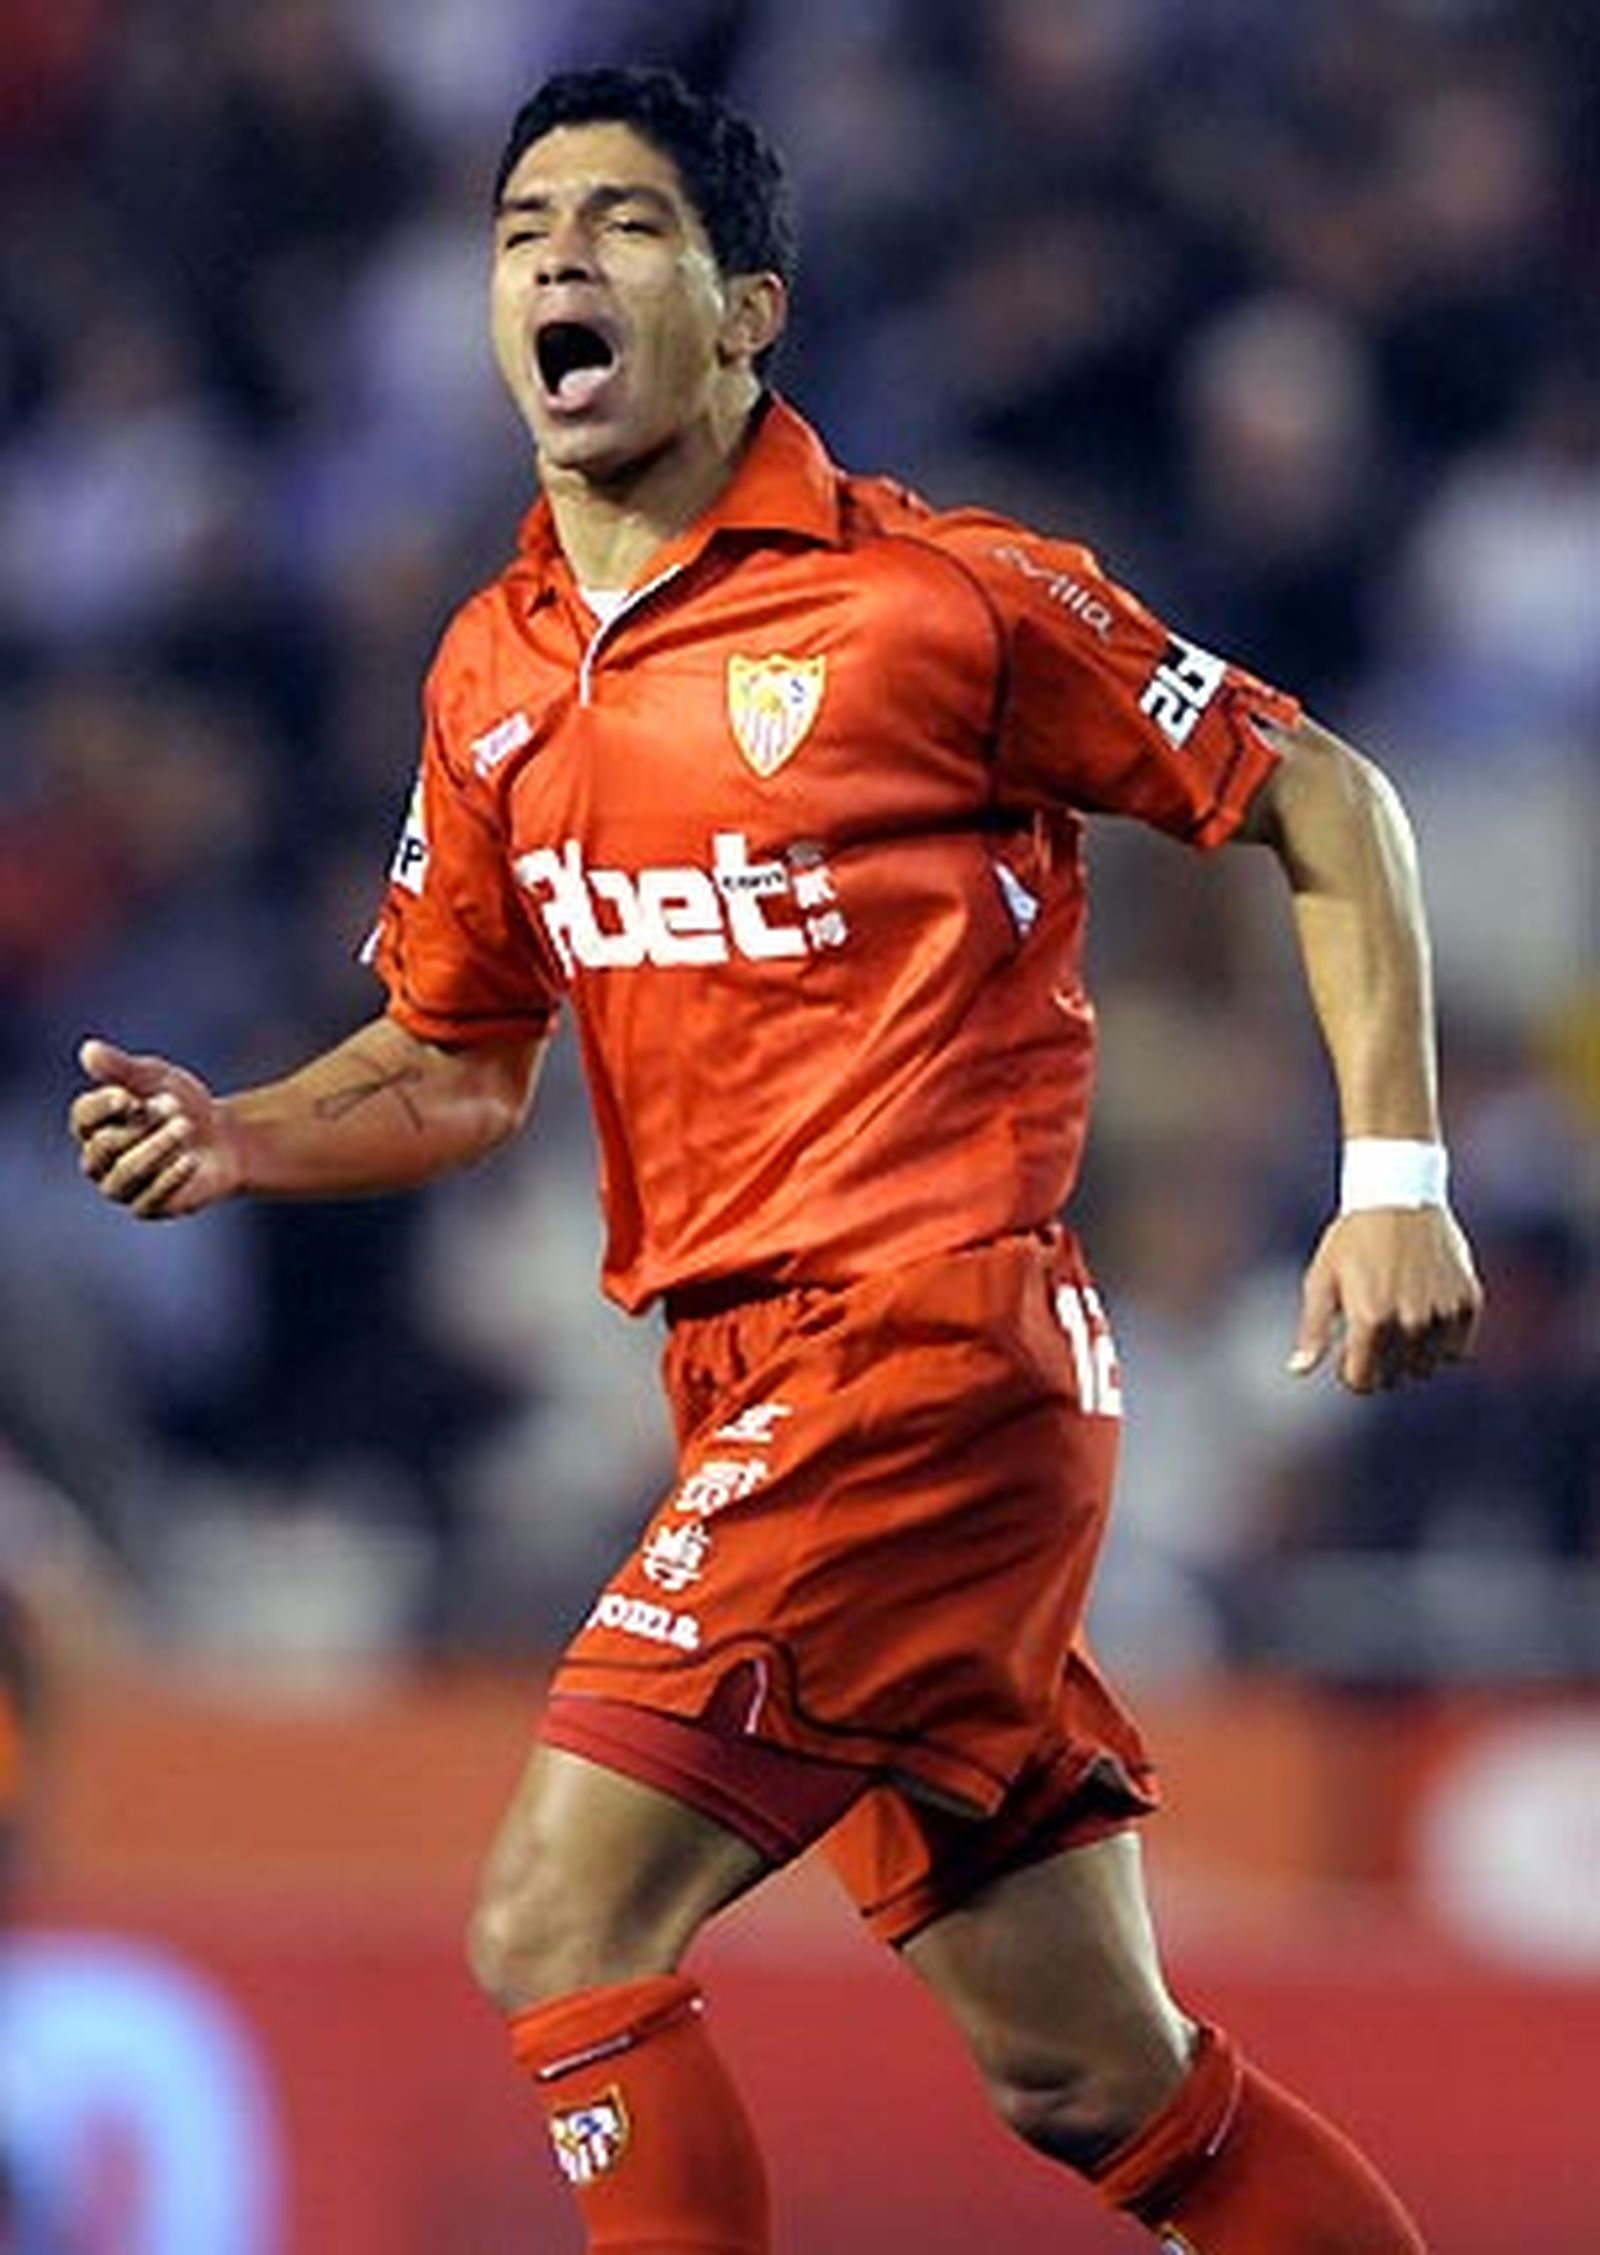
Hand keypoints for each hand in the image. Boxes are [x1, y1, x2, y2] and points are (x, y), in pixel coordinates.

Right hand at [69, 1037, 241, 1219]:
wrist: (223, 1139)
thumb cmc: (181, 1104)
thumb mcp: (156, 1078)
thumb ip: (122, 1068)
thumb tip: (88, 1051)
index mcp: (93, 1125)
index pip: (83, 1117)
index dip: (104, 1106)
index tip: (131, 1097)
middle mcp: (98, 1159)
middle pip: (105, 1145)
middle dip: (143, 1124)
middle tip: (175, 1106)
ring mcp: (120, 1186)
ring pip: (126, 1172)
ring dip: (158, 1147)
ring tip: (186, 1127)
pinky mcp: (146, 1207)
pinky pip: (150, 1197)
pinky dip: (171, 1176)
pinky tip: (191, 1160)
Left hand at [1288, 1206, 1482, 1392]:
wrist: (1399, 1194)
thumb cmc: (1351, 1238)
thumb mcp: (1322, 1279)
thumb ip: (1313, 1330)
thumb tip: (1297, 1371)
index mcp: (1370, 1320)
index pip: (1363, 1382)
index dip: (1351, 1371)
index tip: (1349, 1352)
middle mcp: (1410, 1322)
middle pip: (1396, 1377)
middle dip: (1381, 1364)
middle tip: (1374, 1332)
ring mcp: (1443, 1314)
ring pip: (1428, 1367)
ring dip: (1413, 1355)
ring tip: (1399, 1322)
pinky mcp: (1468, 1302)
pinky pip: (1457, 1350)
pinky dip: (1442, 1342)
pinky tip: (1425, 1315)